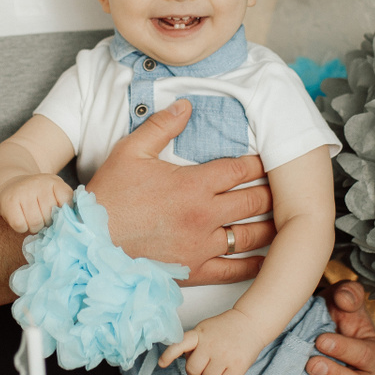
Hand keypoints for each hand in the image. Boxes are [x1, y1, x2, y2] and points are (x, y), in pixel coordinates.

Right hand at [0, 174, 71, 233]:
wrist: (11, 185)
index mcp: (55, 181)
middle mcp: (39, 183)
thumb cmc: (37, 196)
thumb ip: (66, 205)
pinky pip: (20, 225)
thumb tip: (77, 224)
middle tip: (40, 215)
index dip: (61, 213)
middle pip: (49, 216)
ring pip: (35, 223)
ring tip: (30, 217)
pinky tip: (21, 218)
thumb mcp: (54, 194)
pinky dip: (21, 228)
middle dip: (46, 222)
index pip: (67, 203)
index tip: (54, 211)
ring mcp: (23, 191)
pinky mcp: (9, 202)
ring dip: (34, 226)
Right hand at [86, 100, 276, 284]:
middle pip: (253, 200)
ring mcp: (201, 245)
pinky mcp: (195, 270)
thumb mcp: (130, 151)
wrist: (90, 243)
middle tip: (284, 186)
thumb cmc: (108, 197)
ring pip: (250, 234)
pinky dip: (254, 264)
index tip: (267, 159)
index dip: (258, 162)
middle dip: (272, 191)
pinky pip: (234, 269)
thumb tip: (186, 104)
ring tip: (284, 218)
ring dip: (271, 225)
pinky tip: (266, 259)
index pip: (240, 169)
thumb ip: (161, 126)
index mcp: (193, 185)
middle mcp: (204, 216)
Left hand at [159, 309, 266, 374]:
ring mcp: (223, 355)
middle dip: (199, 371)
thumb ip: (194, 343)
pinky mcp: (237, 365)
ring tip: (223, 363)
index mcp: (199, 334)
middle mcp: (209, 345)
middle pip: (193, 371)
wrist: (251, 322)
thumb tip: (187, 360)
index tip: (162, 363)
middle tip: (209, 363)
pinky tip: (231, 370)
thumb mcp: (206, 329)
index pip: (179, 344)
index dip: (169, 355)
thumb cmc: (227, 328)